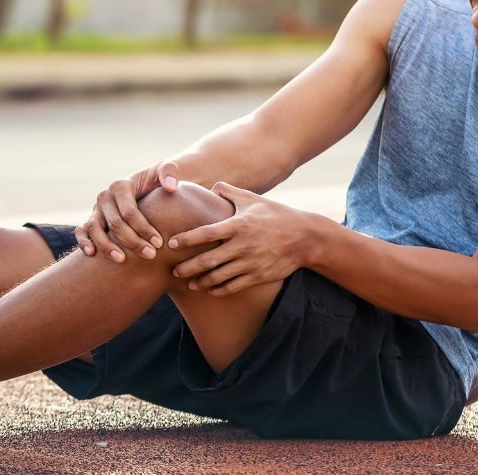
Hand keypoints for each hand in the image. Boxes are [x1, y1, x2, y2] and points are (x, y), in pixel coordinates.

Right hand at [74, 161, 181, 262]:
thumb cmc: (158, 180)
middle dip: (133, 241)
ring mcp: (96, 209)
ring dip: (107, 246)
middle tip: (151, 255)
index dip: (144, 228)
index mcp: (121, 186)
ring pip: (95, 229)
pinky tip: (92, 254)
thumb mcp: (166, 171)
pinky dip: (83, 242)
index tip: (159, 243)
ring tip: (122, 260)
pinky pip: (82, 231)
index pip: (130, 212)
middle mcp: (105, 197)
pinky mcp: (92, 219)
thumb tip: (171, 186)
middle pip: (115, 224)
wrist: (147, 184)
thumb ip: (170, 172)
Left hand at [168, 182, 320, 295]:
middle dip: (187, 267)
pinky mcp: (258, 276)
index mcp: (239, 225)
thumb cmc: (277, 215)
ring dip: (200, 282)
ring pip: (218, 277)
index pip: (206, 233)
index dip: (187, 239)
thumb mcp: (254, 199)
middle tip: (174, 270)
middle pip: (207, 260)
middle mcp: (242, 246)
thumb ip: (230, 192)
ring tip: (189, 283)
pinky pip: (233, 286)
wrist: (305, 237)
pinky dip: (218, 290)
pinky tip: (209, 289)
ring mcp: (250, 263)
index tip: (171, 243)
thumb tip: (212, 187)